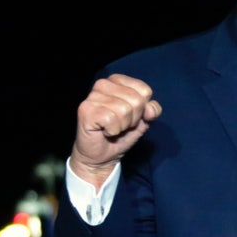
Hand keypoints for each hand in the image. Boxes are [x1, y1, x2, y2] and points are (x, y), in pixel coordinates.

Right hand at [70, 73, 161, 187]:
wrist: (101, 156)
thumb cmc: (121, 135)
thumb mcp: (143, 121)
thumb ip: (151, 111)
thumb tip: (151, 108)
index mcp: (118, 81)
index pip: (145, 90)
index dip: (143, 109)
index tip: (131, 117)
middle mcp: (103, 84)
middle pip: (136, 100)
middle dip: (133, 119)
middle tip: (121, 125)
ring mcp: (93, 96)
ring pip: (125, 110)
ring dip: (123, 125)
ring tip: (113, 128)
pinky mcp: (85, 109)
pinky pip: (112, 119)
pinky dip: (113, 130)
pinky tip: (105, 131)